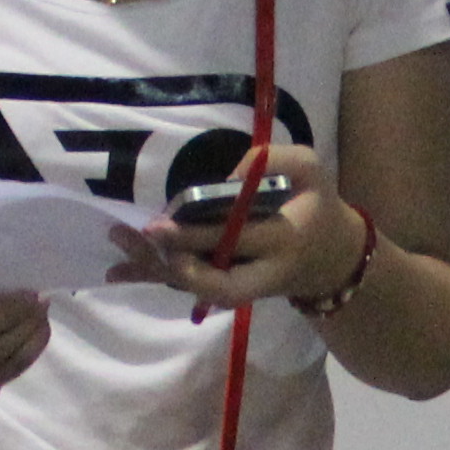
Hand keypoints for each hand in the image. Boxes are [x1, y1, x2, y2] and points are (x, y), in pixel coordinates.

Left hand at [122, 160, 349, 314]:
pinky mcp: (227, 289)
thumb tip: (223, 177)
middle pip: (215, 280)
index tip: (168, 216)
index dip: (203, 234)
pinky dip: (154, 277)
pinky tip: (116, 272)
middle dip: (172, 259)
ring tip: (117, 250)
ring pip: (195, 288)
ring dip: (155, 271)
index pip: (240, 240)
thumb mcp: (311, 169)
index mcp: (284, 240)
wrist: (332, 258)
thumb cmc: (316, 205)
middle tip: (139, 233)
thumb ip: (273, 160)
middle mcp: (261, 273)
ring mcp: (242, 287)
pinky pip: (186, 286)